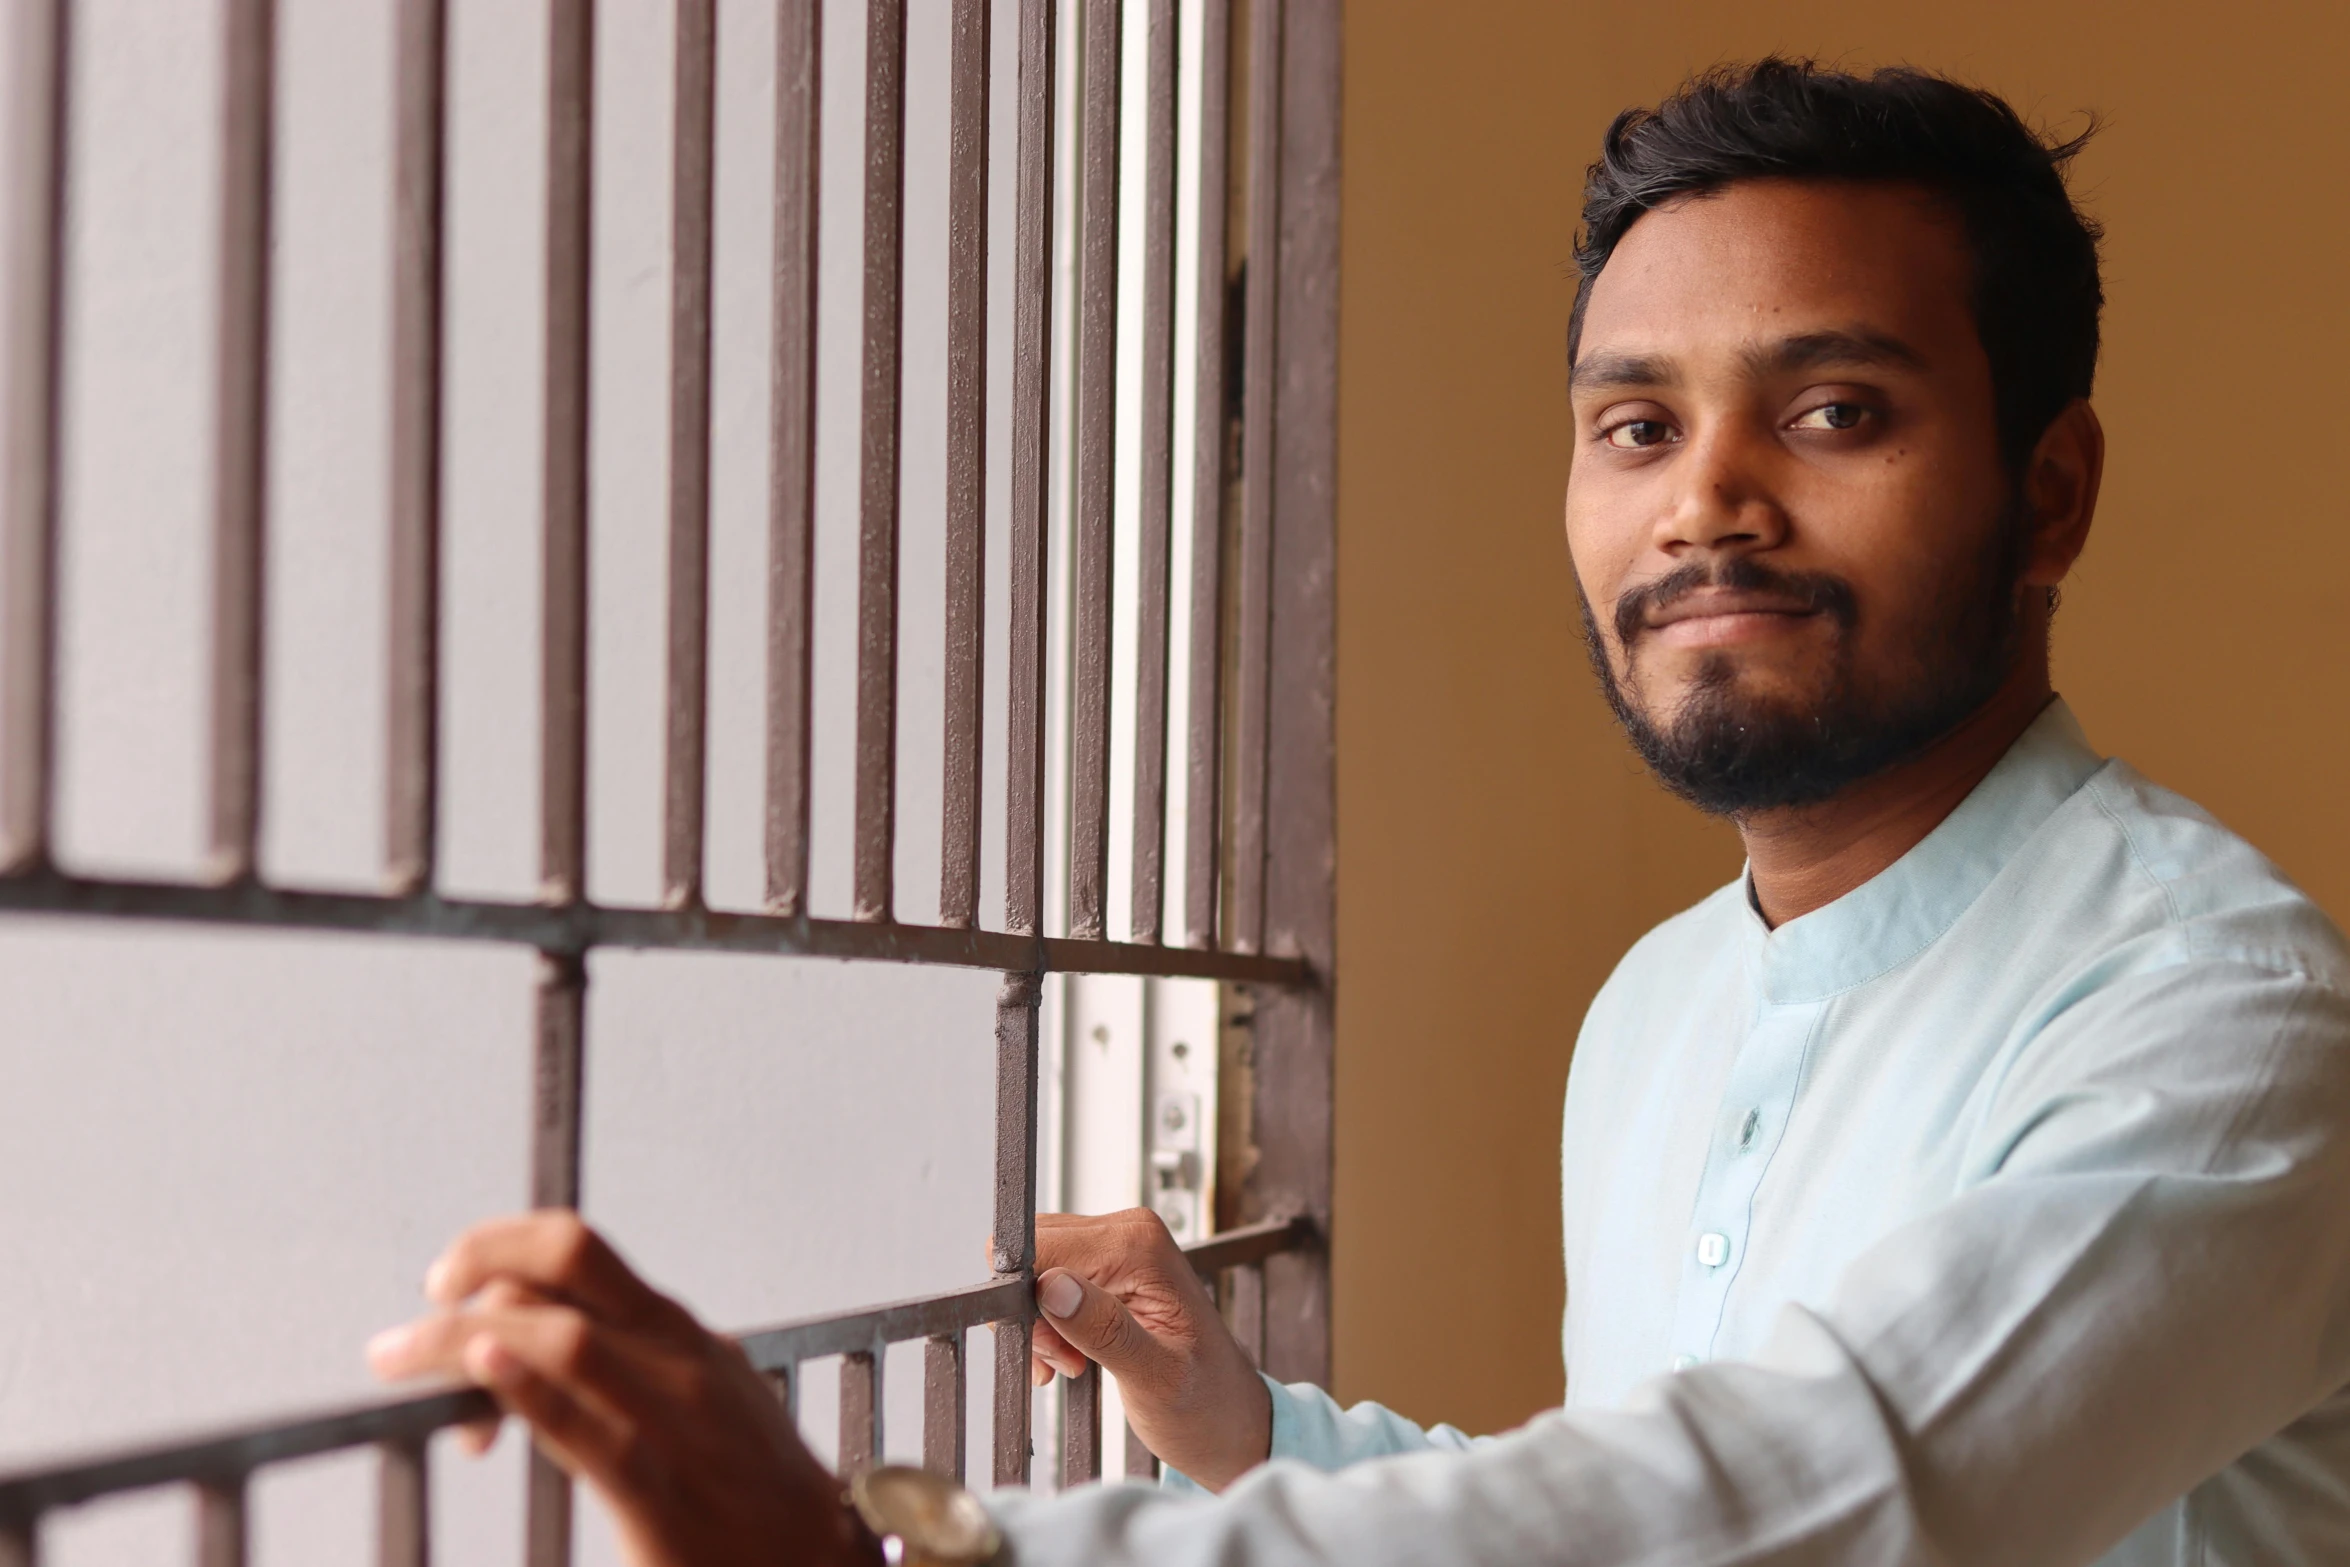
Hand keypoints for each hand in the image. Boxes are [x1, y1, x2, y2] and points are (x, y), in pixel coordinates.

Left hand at [367, 1211, 876, 1566]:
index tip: (451, 1283)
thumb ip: (641, 1358)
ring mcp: (671, 1417)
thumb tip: (558, 1334)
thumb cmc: (757, 1480)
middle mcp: (674, 1355)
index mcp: (676, 1329)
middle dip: (475, 1266)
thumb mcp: (706, 1391)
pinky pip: (586, 1428)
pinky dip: (528, 1390)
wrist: (822, 1555)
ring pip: (563, 1337)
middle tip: (415, 1316)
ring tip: (401, 1360)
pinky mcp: (660, 1491)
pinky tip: (485, 1374)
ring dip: (463, 1338)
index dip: (497, 1253)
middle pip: (566, 1265)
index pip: (576, 1252)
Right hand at [1028, 1209, 1270, 1490]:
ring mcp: (1120, 1248)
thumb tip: (1052, 1286)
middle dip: (1034, 1313)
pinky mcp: (1110, 1269)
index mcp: (1141, 1246)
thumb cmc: (1206, 1405)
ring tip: (1074, 1362)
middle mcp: (1130, 1233)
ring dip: (1042, 1324)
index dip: (1027, 1296)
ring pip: (1038, 1269)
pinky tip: (1072, 1355)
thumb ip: (1104, 1329)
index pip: (1042, 1244)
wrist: (1229, 1421)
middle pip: (1034, 1252)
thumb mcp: (1156, 1378)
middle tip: (1066, 1359)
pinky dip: (1050, 1324)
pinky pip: (1052, 1283)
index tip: (1049, 1345)